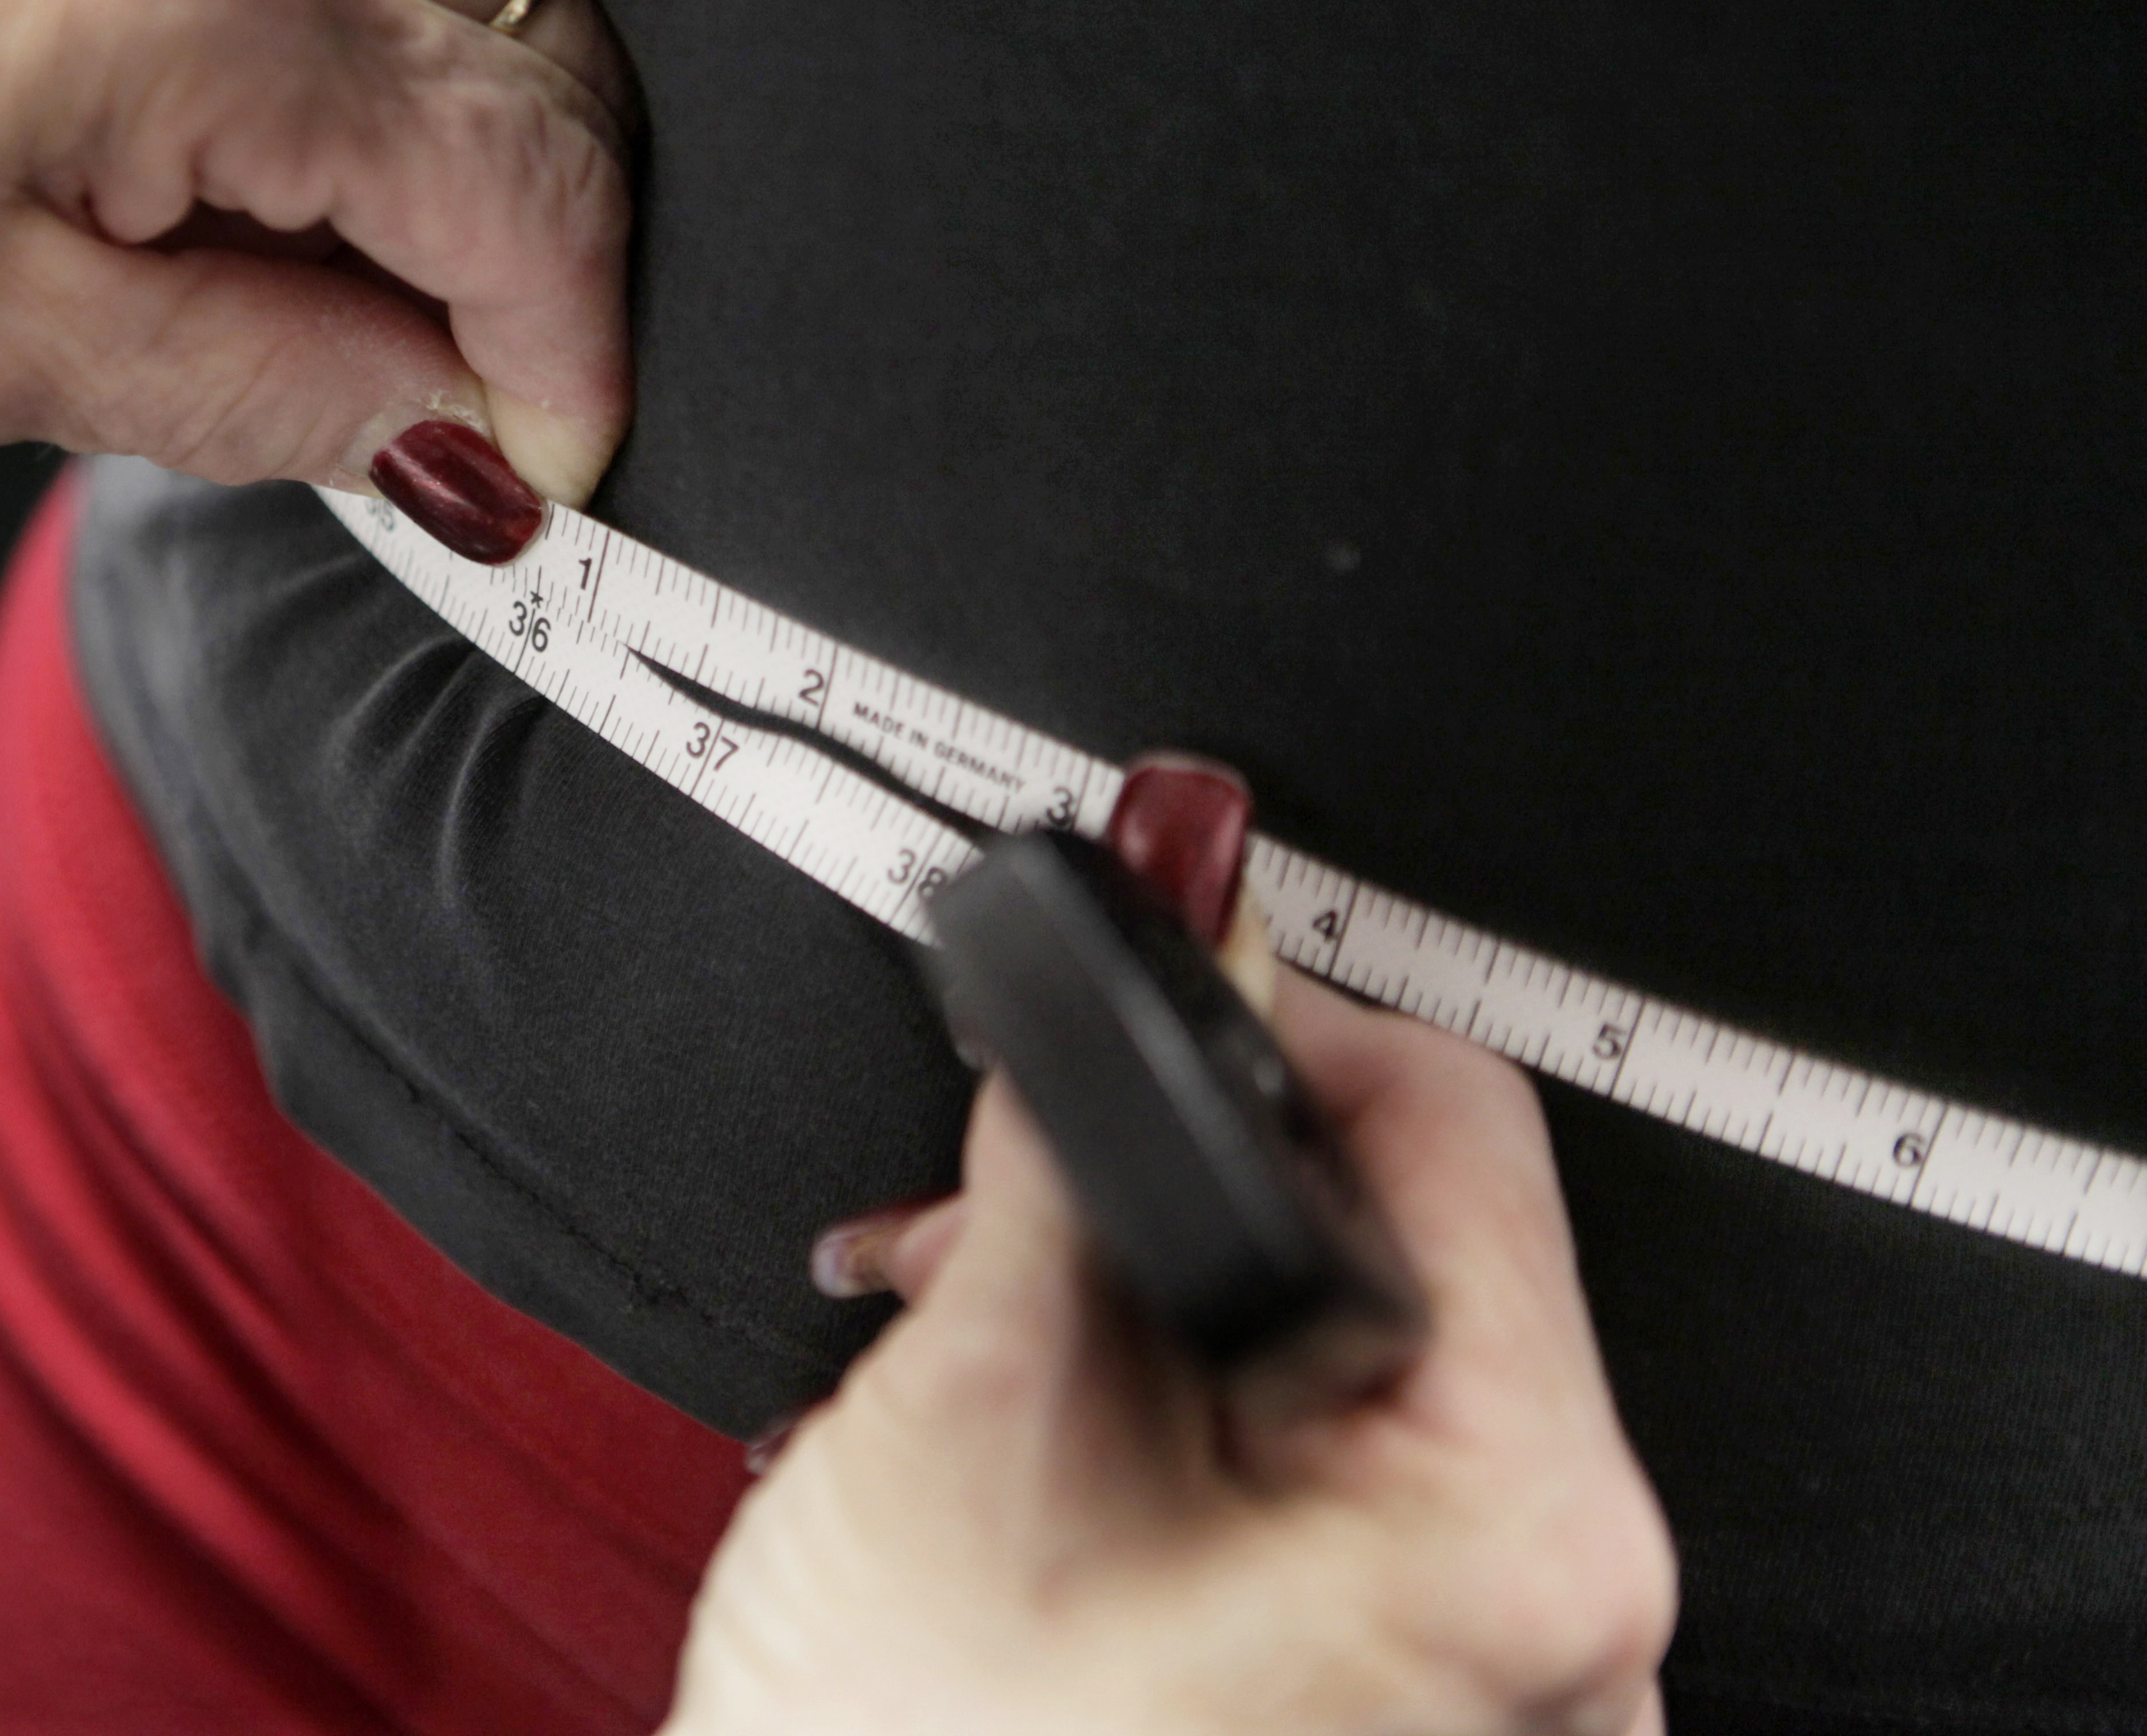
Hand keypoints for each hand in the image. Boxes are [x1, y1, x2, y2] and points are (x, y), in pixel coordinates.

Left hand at [0, 0, 632, 506]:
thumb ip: (264, 394)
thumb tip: (445, 431)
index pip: (536, 188)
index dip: (570, 357)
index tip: (541, 463)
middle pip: (552, 66)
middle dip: (526, 256)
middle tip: (423, 397)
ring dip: (451, 147)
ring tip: (304, 269)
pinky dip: (370, 42)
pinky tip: (256, 137)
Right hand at [670, 819, 1675, 1732]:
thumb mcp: (973, 1403)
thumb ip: (1073, 1136)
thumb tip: (1159, 893)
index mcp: (1525, 1541)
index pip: (1459, 1129)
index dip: (1263, 1033)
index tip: (1142, 1012)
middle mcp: (1572, 1642)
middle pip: (1406, 1261)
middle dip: (1171, 1208)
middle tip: (998, 1226)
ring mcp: (1499, 1708)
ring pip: (1355, 1386)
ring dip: (1151, 1327)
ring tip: (975, 1351)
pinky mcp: (1410, 1726)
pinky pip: (1344, 1512)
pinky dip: (1190, 1447)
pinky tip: (1044, 1451)